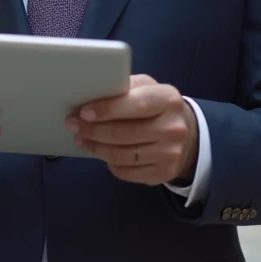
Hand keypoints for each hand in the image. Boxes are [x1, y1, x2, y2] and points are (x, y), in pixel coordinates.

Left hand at [66, 74, 197, 184]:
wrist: (188, 135)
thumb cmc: (158, 107)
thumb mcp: (148, 88)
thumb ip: (125, 88)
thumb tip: (92, 94)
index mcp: (168, 99)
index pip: (136, 104)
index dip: (107, 109)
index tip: (84, 112)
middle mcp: (172, 128)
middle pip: (124, 133)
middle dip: (93, 130)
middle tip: (73, 125)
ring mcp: (170, 153)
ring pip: (122, 155)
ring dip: (96, 148)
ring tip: (81, 139)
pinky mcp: (163, 173)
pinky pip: (127, 172)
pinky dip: (110, 163)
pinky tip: (101, 153)